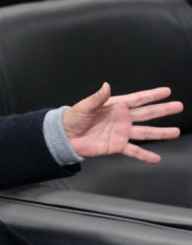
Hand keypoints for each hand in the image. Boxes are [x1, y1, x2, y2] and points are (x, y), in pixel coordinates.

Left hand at [63, 83, 181, 162]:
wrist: (66, 136)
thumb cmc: (74, 118)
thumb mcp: (85, 106)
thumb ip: (97, 98)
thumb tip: (106, 86)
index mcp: (115, 106)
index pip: (137, 99)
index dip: (151, 95)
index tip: (166, 91)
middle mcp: (122, 118)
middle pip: (146, 114)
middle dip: (162, 110)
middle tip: (178, 106)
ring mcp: (121, 132)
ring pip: (145, 132)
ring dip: (160, 132)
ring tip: (175, 132)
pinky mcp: (117, 146)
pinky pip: (133, 151)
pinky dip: (145, 155)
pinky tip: (156, 158)